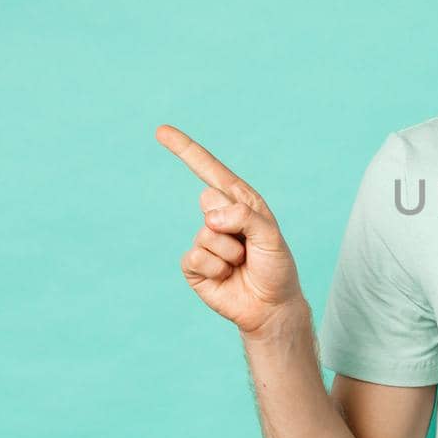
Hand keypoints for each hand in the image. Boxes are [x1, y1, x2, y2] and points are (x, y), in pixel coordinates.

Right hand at [156, 124, 305, 335]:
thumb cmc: (275, 267)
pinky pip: (196, 257)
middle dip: (234, 225)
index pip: (209, 171)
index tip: (161, 131)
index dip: (185, 150)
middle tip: (249, 247)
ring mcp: (204, 240)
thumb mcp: (271, 237)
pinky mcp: (193, 265)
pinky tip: (226, 276)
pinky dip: (216, 269)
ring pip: (207, 234)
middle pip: (209, 201)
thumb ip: (245, 217)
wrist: (270, 306)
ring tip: (242, 264)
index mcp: (240, 202)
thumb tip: (210, 217)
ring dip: (230, 253)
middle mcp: (219, 217)